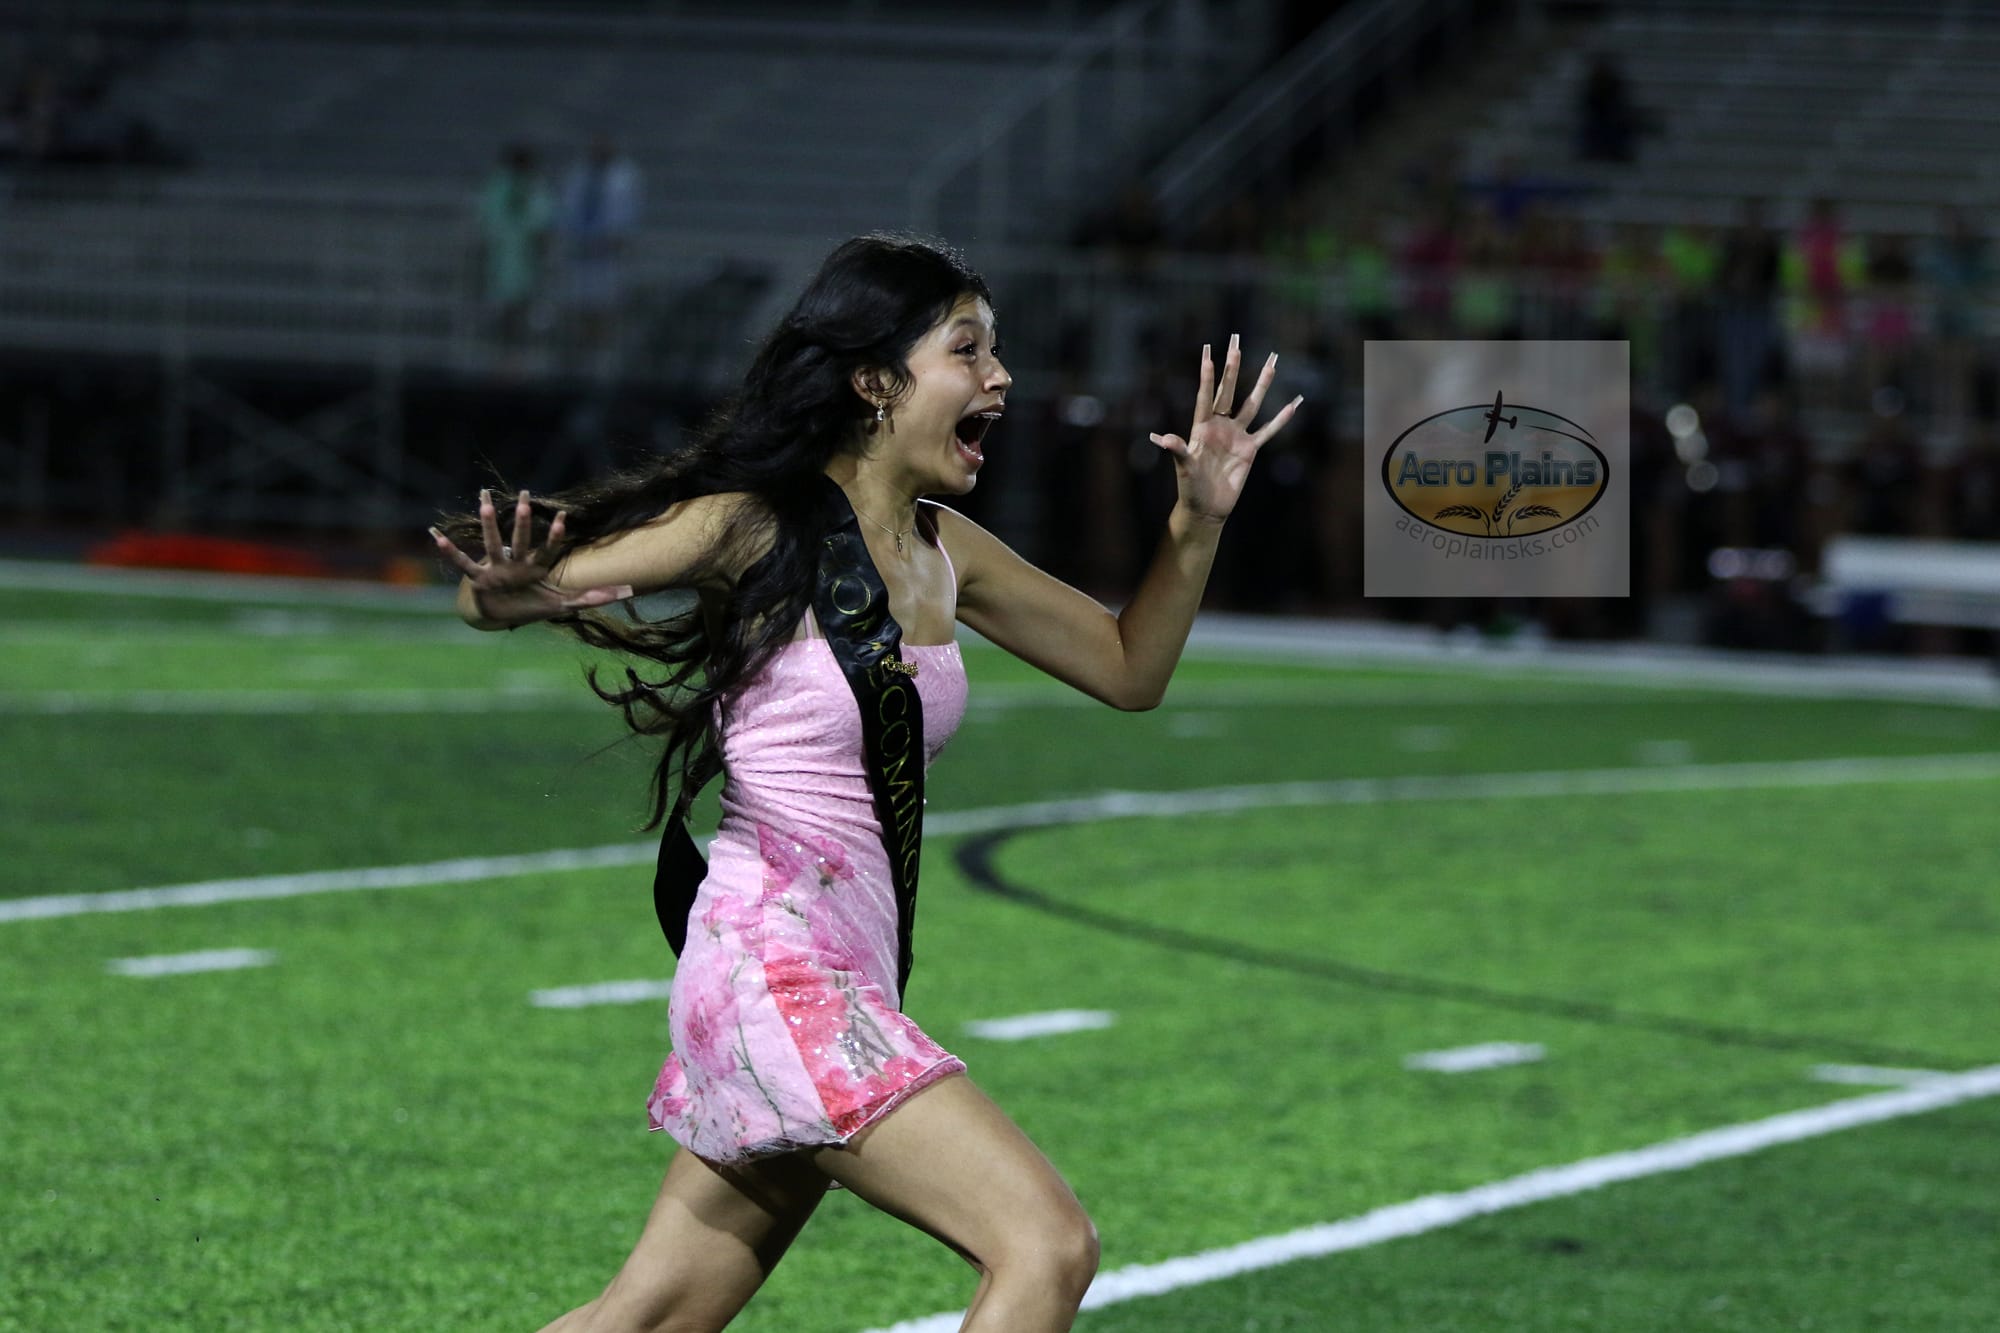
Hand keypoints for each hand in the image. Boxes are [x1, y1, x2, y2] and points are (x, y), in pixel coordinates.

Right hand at [429, 489, 632, 626]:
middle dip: (523, 519)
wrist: (500, 614)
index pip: (548, 550)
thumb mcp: (561, 605)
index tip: (563, 515)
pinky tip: (435, 534)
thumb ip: (593, 597)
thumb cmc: (530, 606)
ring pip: (492, 543)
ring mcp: (496, 568)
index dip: (555, 536)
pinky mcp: (479, 578)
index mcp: (536, 568)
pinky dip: (450, 550)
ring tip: (484, 499)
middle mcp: (516, 563)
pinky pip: (463, 562)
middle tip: (526, 494)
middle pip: (520, 539)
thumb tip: (630, 591)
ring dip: (489, 524)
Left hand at [1149, 333, 1302, 522]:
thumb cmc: (1190, 488)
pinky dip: (1281, 419)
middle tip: (1236, 344)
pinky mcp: (1250, 449)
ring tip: (1272, 364)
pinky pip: (1268, 431)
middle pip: (1228, 392)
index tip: (1208, 354)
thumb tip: (1161, 438)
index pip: (1205, 396)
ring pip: (1252, 404)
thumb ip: (1177, 451)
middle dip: (1232, 368)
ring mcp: (1237, 435)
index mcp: (1201, 428)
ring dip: (1262, 385)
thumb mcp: (1183, 468)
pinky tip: (1294, 404)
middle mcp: (1220, 426)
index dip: (1207, 376)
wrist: (1206, 508)